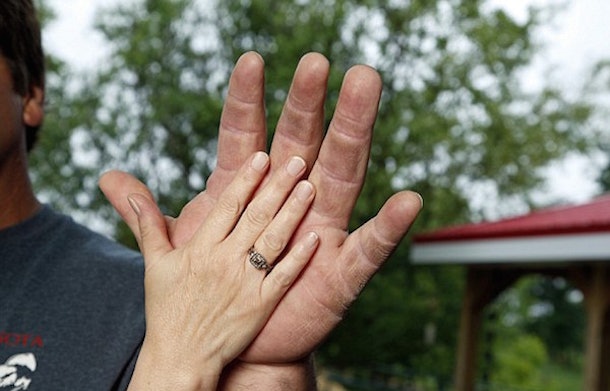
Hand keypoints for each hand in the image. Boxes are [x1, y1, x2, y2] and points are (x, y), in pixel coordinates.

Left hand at [100, 51, 421, 382]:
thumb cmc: (213, 290)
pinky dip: (388, 227)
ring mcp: (321, 232)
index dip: (248, 101)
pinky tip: (407, 201)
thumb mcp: (178, 248)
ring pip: (340, 177)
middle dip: (309, 104)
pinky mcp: (340, 273)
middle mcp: (291, 201)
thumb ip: (149, 214)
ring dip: (351, 136)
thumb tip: (108, 179)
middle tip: (318, 64)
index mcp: (250, 194)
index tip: (250, 61)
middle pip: (303, 143)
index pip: (247, 137)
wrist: (234, 344)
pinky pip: (368, 249)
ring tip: (364, 92)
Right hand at [125, 152, 318, 389]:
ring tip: (309, 187)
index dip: (246, 179)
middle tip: (296, 160)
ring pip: (272, 240)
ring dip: (292, 212)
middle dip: (277, 186)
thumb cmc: (166, 310)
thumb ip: (147, 225)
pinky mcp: (261, 304)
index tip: (262, 157)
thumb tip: (128, 191)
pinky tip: (315, 237)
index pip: (228, 206)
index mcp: (200, 249)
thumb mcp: (154, 265)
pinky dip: (300, 257)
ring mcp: (245, 283)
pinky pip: (284, 276)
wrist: (180, 358)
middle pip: (255, 216)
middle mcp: (224, 261)